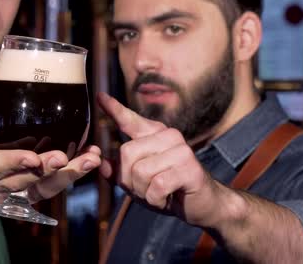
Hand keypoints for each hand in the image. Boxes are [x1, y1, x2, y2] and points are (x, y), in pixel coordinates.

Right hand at [0, 103, 100, 203]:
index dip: (12, 163)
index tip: (33, 158)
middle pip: (19, 181)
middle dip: (45, 170)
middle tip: (66, 157)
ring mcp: (8, 192)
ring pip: (39, 189)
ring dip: (67, 175)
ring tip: (90, 159)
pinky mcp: (25, 194)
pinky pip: (49, 188)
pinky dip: (70, 175)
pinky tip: (89, 159)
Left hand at [97, 92, 220, 226]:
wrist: (204, 205)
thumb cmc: (169, 191)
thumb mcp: (139, 182)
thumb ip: (119, 172)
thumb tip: (100, 163)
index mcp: (154, 135)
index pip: (130, 120)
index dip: (114, 109)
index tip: (99, 96)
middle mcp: (168, 136)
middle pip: (127, 153)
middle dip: (129, 179)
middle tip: (145, 189)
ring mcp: (180, 150)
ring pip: (140, 171)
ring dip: (143, 191)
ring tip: (158, 193)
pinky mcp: (189, 167)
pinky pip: (156, 185)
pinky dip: (155, 199)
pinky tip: (166, 199)